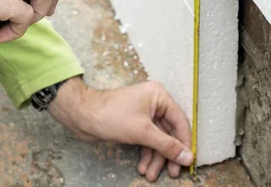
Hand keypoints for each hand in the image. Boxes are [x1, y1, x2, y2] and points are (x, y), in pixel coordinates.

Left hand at [49, 77, 192, 181]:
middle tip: (172, 172)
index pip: (179, 121)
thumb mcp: (143, 132)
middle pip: (168, 133)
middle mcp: (154, 103)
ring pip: (157, 139)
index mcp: (159, 96)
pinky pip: (147, 140)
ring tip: (150, 174)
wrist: (83, 116)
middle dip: (167, 154)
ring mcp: (144, 113)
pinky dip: (146, 153)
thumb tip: (187, 157)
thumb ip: (167, 145)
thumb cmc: (111, 115)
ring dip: (155, 158)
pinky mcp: (135, 123)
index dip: (184, 143)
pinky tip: (143, 167)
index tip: (187, 161)